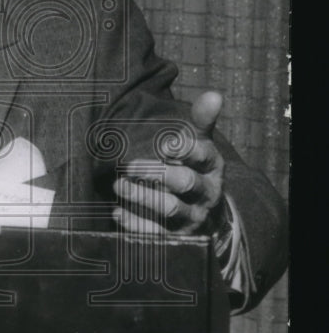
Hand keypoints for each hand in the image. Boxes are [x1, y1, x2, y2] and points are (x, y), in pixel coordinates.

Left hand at [112, 91, 225, 235]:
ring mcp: (192, 218)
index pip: (201, 154)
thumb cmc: (197, 172)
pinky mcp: (176, 237)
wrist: (207, 217)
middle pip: (184, 182)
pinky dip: (135, 223)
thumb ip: (202, 122)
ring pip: (169, 209)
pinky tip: (117, 211)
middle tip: (129, 165)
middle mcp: (206, 193)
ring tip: (118, 185)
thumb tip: (215, 94)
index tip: (161, 144)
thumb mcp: (202, 147)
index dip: (181, 148)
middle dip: (156, 172)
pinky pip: (156, 233)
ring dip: (142, 196)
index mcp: (213, 167)